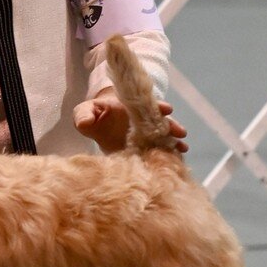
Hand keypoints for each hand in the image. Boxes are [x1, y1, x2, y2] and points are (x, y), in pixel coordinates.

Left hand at [73, 89, 188, 154]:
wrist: (99, 125)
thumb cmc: (94, 114)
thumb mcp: (85, 110)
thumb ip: (83, 115)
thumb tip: (84, 123)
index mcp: (131, 109)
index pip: (148, 106)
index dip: (158, 107)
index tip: (166, 109)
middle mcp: (143, 121)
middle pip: (161, 122)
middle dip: (171, 126)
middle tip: (180, 132)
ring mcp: (146, 135)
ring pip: (164, 137)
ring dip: (174, 141)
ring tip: (183, 148)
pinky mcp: (144, 149)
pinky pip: (159, 151)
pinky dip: (168, 154)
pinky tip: (177, 160)